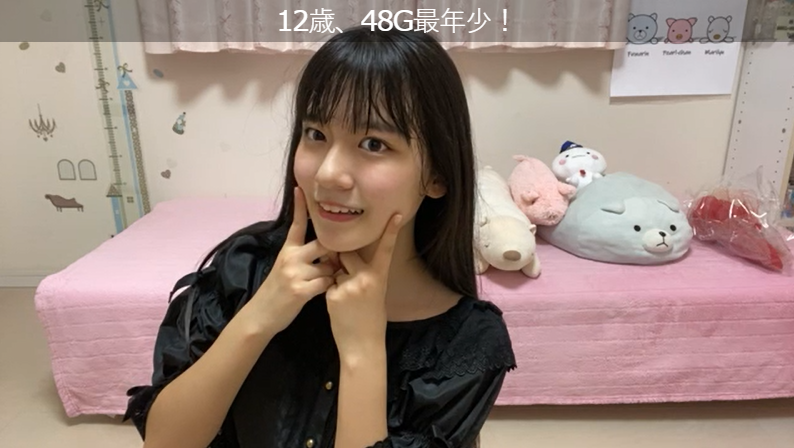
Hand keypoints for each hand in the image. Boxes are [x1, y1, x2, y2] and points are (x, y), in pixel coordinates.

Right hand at [248, 187, 336, 333]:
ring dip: (333, 274)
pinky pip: (326, 282)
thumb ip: (300, 255)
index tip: (301, 188)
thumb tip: (321, 247)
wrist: (261, 315)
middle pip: (323, 244)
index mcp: (287, 250)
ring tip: (326, 282)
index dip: (300, 207)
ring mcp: (295, 273)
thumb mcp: (284, 267)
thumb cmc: (276, 291)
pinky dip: (329, 287)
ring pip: (329, 266)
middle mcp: (290, 258)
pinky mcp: (300, 290)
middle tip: (336, 262)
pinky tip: (324, 292)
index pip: (296, 224)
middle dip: (334, 253)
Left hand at [326, 213, 403, 358]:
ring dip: (337, 279)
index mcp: (379, 277)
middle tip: (351, 283)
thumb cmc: (371, 319)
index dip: (390, 231)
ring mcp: (349, 286)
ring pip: (336, 270)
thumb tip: (350, 261)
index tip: (395, 214)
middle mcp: (365, 279)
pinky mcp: (333, 295)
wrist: (362, 345)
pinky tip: (339, 308)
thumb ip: (366, 275)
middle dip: (344, 261)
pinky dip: (331, 293)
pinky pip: (328, 285)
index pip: (385, 249)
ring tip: (347, 301)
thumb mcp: (376, 294)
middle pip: (349, 254)